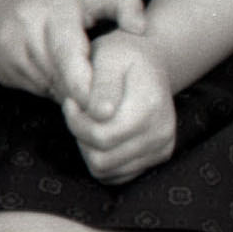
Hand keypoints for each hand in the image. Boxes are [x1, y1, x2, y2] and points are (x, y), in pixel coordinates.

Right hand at [0, 0, 149, 106]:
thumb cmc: (53, 1)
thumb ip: (123, 5)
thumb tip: (142, 28)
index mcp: (54, 10)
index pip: (67, 52)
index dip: (83, 81)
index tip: (102, 108)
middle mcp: (27, 30)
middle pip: (60, 75)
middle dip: (83, 89)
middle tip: (102, 95)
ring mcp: (9, 52)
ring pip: (49, 86)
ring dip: (68, 90)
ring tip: (80, 77)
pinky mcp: (2, 70)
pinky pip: (35, 90)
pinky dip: (50, 88)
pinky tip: (56, 75)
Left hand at [67, 29, 179, 182]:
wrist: (149, 62)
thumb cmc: (122, 56)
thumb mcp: (108, 57)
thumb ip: (102, 85)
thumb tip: (100, 114)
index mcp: (151, 106)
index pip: (101, 137)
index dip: (75, 122)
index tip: (70, 100)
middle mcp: (162, 132)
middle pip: (101, 159)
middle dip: (80, 136)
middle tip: (78, 110)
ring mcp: (161, 148)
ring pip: (105, 170)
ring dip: (88, 148)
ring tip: (89, 120)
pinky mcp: (156, 158)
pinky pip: (115, 175)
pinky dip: (101, 157)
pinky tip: (101, 132)